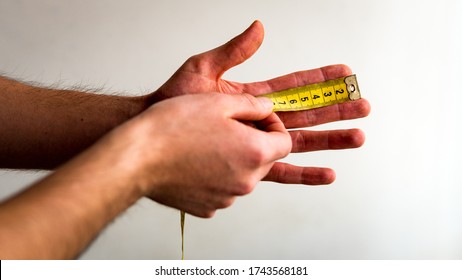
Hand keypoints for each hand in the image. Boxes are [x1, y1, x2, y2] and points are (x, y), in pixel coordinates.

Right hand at [109, 93, 289, 216]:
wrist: (136, 158)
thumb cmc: (173, 128)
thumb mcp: (218, 102)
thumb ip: (252, 104)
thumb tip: (268, 107)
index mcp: (255, 153)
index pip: (285, 141)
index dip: (274, 125)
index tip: (257, 117)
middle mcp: (246, 181)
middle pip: (265, 159)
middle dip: (255, 141)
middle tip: (230, 125)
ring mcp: (227, 197)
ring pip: (243, 174)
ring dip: (235, 157)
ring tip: (207, 141)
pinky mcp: (208, 207)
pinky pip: (222, 188)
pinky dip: (217, 175)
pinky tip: (195, 160)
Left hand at [150, 21, 370, 184]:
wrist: (156, 132)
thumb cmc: (174, 101)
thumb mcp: (204, 67)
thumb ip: (234, 51)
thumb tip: (259, 28)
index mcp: (253, 96)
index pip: (295, 85)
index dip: (320, 79)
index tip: (345, 74)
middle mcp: (260, 119)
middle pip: (307, 113)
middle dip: (335, 110)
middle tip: (363, 106)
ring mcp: (257, 141)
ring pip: (302, 141)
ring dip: (330, 139)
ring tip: (357, 137)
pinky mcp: (249, 162)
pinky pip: (282, 170)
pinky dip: (305, 172)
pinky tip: (327, 173)